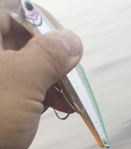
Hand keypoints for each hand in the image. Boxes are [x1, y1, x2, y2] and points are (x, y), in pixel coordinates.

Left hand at [0, 6, 82, 148]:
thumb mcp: (23, 81)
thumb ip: (49, 55)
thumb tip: (71, 40)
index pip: (12, 11)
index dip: (41, 24)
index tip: (65, 45)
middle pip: (18, 38)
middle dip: (50, 56)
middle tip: (69, 74)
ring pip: (22, 65)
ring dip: (50, 78)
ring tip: (69, 97)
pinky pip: (20, 87)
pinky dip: (41, 94)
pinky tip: (59, 106)